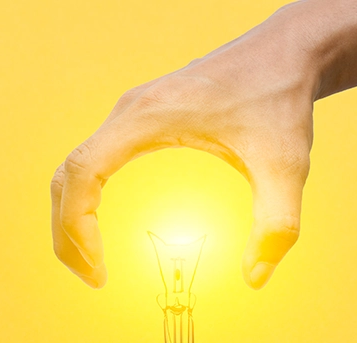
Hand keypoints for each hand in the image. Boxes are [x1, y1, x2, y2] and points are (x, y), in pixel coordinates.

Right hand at [50, 13, 318, 289]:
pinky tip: (106, 226)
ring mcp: (132, 113)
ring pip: (75, 167)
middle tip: (91, 278)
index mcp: (147, 117)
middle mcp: (129, 112)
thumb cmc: (281, 96)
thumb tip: (256, 278)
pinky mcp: (142, 118)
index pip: (82, 172)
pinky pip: (95, 160)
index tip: (98, 267)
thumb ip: (277, 223)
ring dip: (73, 215)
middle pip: (67, 174)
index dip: (76, 224)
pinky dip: (88, 197)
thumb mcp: (286, 164)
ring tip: (92, 260)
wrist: (290, 51)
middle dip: (66, 230)